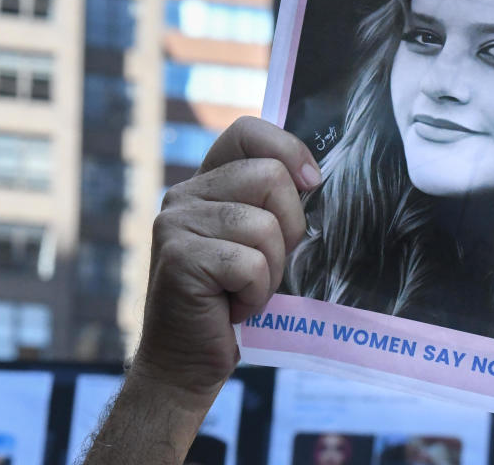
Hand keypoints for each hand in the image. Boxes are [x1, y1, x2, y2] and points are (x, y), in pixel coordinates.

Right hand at [132, 116, 320, 401]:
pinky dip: (257, 293)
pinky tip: (234, 306)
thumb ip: (275, 205)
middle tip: (267, 264)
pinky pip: (250, 264)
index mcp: (207, 183)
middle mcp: (184, 194)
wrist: (188, 362)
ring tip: (246, 289)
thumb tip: (317, 178)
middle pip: (269, 177)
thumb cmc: (235, 300)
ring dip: (272, 269)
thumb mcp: (260, 242)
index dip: (289, 150)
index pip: (248, 131)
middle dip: (289, 228)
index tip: (311, 184)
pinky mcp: (179, 258)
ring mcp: (177, 224)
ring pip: (264, 226)